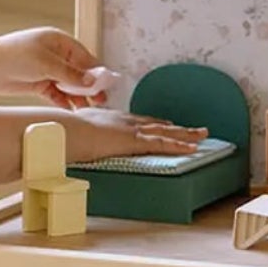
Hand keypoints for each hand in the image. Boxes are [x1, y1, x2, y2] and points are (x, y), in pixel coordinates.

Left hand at [0, 28, 112, 107]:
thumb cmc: (16, 56)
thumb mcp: (48, 64)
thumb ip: (71, 74)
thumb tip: (93, 81)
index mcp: (59, 42)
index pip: (85, 57)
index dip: (96, 72)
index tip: (107, 85)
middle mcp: (55, 55)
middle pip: (78, 72)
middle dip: (89, 86)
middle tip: (101, 100)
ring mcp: (47, 69)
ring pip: (68, 84)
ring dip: (78, 96)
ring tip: (88, 108)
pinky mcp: (38, 83)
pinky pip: (56, 93)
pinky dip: (64, 100)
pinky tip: (71, 109)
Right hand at [63, 109, 208, 162]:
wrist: (67, 130)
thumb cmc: (65, 132)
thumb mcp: (73, 130)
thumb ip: (78, 133)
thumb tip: (71, 138)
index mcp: (111, 117)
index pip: (138, 120)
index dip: (153, 123)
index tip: (165, 123)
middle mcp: (125, 120)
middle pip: (156, 123)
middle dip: (176, 126)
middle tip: (193, 128)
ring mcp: (132, 129)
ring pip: (165, 131)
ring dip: (185, 134)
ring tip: (202, 135)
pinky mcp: (135, 140)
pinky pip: (162, 143)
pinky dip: (178, 145)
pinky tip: (193, 148)